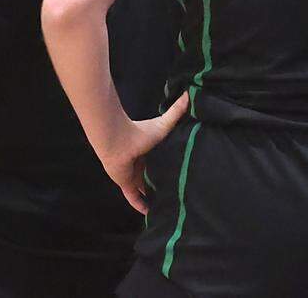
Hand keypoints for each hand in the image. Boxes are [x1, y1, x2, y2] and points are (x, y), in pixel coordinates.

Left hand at [99, 92, 188, 214]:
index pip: (160, 164)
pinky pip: (134, 199)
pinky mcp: (126, 184)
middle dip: (162, 187)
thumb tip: (190, 93)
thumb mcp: (164, 124)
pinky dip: (141, 206)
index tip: (180, 178)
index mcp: (150, 153)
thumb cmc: (140, 132)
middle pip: (153, 179)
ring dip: (153, 198)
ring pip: (144, 191)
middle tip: (177, 197)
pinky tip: (150, 215)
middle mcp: (141, 165)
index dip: (168, 171)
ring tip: (167, 209)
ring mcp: (133, 176)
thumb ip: (176, 111)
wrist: (117, 140)